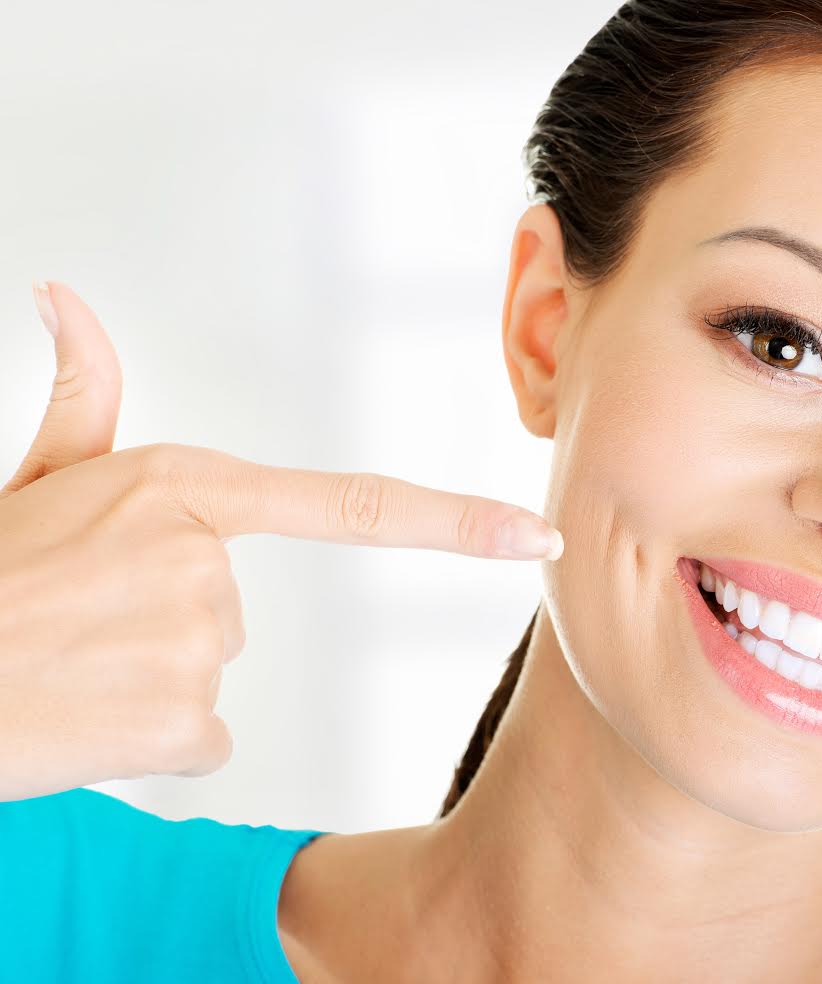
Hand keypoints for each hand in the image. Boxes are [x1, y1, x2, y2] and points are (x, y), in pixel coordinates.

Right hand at [0, 282, 563, 801]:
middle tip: (81, 621)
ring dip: (150, 677)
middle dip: (170, 624)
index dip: (459, 522)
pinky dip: (151, 739)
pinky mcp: (185, 719)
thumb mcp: (33, 477)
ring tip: (71, 661)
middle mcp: (209, 561)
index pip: (357, 505)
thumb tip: (62, 294)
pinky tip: (85, 714)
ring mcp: (200, 640)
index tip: (539, 534)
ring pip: (212, 674)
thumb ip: (79, 394)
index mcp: (188, 491)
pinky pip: (201, 738)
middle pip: (237, 610)